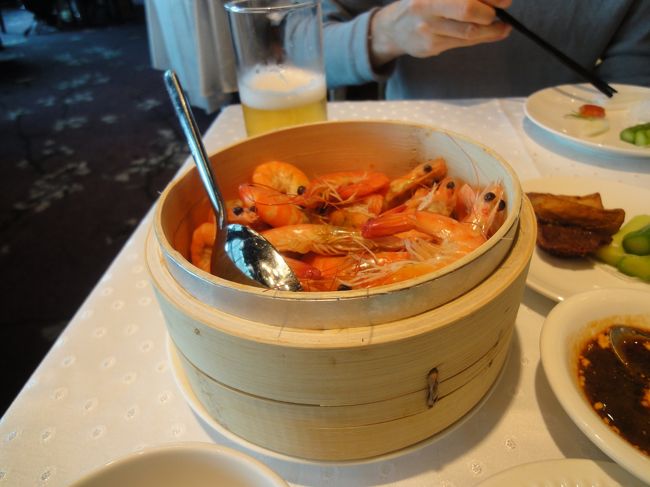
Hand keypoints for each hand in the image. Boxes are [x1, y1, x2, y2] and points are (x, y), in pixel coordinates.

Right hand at [369, 0, 511, 67]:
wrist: (392, 28)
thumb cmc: (421, 5)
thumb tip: (498, 2)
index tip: (503, 1)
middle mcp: (426, 8)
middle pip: (467, 10)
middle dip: (489, 13)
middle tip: (499, 12)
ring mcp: (427, 30)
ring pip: (468, 32)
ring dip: (491, 30)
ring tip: (501, 26)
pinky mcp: (430, 47)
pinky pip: (463, 43)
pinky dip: (482, 38)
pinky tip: (491, 33)